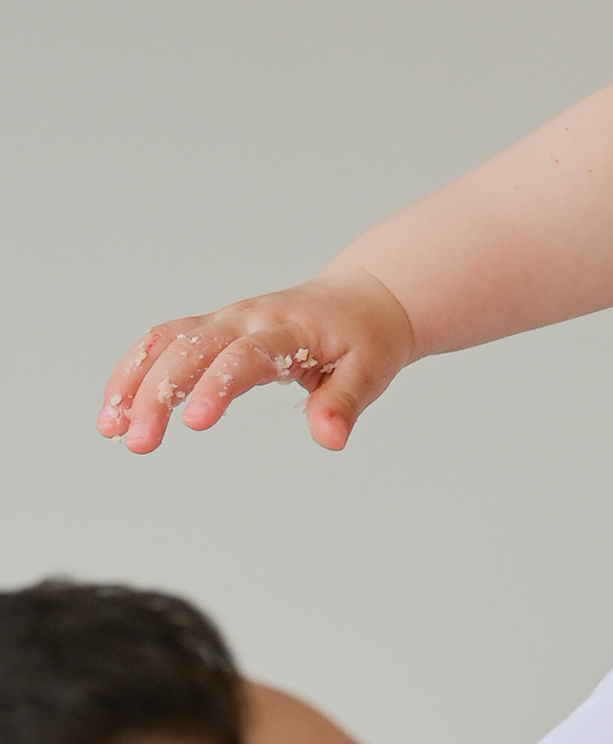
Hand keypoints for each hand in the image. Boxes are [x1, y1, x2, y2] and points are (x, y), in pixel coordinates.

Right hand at [98, 271, 418, 455]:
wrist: (360, 300)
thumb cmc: (366, 339)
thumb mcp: (370, 371)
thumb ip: (344, 403)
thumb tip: (329, 438)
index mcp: (285, 329)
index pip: (243, 357)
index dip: (216, 386)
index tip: (194, 422)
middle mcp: (246, 319)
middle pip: (191, 350)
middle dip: (159, 395)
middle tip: (138, 442)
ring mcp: (224, 320)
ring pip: (165, 342)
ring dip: (133, 381)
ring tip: (111, 428)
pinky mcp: (212, 328)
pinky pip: (163, 341)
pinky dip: (135, 370)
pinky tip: (116, 408)